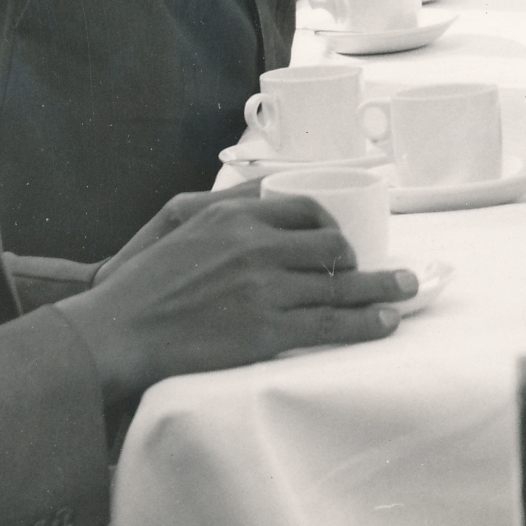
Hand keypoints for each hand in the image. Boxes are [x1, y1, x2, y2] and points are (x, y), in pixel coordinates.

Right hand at [60, 194, 409, 398]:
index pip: (306, 209)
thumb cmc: (142, 282)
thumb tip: (266, 194)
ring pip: (340, 285)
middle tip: (377, 271)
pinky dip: (365, 323)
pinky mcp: (266, 331)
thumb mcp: (178, 222)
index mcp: (235, 216)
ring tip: (407, 291)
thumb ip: (225, 207)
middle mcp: (255, 247)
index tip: (344, 241)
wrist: (118, 331)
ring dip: (382, 289)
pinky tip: (385, 322)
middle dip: (361, 259)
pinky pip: (330, 325)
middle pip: (332, 245)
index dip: (334, 226)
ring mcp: (263, 289)